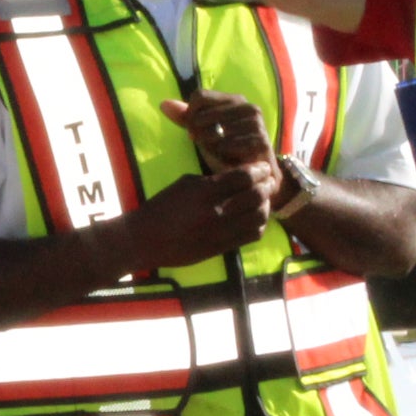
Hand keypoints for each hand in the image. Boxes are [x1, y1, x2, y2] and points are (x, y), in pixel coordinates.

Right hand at [123, 167, 276, 270]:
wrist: (145, 240)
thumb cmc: (161, 208)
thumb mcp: (184, 184)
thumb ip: (211, 180)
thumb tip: (235, 175)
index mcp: (204, 191)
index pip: (243, 177)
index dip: (258, 171)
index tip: (262, 167)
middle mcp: (216, 212)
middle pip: (256, 195)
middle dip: (267, 185)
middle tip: (269, 181)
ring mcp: (221, 232)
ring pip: (258, 216)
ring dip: (266, 205)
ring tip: (265, 199)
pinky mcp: (221, 247)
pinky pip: (251, 236)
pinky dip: (260, 224)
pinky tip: (258, 218)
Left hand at [163, 90, 278, 176]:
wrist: (256, 176)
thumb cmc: (228, 151)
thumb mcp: (204, 132)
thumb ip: (186, 118)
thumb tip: (163, 104)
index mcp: (235, 100)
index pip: (199, 96)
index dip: (189, 115)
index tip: (194, 131)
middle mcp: (248, 107)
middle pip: (202, 116)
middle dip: (198, 134)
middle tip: (208, 146)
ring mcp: (257, 124)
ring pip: (212, 132)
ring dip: (210, 148)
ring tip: (221, 154)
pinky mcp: (261, 141)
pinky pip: (225, 146)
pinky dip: (221, 156)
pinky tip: (229, 161)